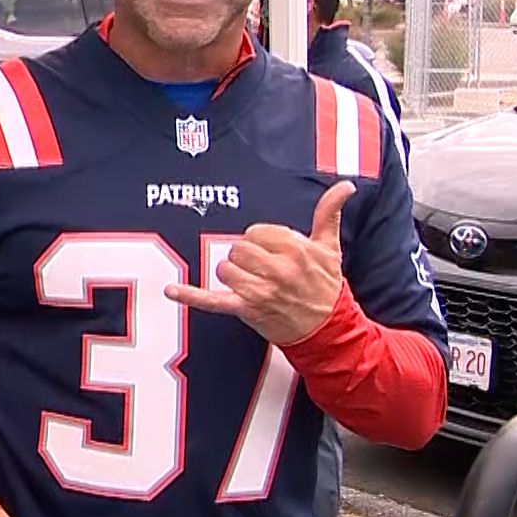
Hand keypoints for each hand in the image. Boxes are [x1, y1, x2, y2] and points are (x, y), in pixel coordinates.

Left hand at [164, 181, 353, 345]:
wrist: (328, 330)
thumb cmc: (327, 288)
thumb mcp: (330, 248)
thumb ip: (330, 213)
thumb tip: (345, 186)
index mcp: (295, 249)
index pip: (257, 232)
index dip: (262, 241)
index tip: (273, 253)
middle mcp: (278, 269)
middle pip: (239, 249)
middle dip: (247, 258)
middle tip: (263, 270)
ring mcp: (261, 291)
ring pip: (225, 269)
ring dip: (234, 275)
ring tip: (254, 284)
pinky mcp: (246, 310)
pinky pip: (212, 300)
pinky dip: (190, 295)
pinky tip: (170, 290)